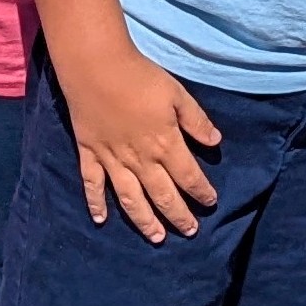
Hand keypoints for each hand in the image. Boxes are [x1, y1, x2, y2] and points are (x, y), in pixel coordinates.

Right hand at [60, 45, 221, 239]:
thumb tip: (215, 143)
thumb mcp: (177, 94)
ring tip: (156, 237)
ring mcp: (112, 160)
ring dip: (144, 221)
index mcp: (165, 144)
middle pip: (162, 195)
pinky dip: (95, 204)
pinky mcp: (89, 154)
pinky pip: (93, 185)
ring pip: (131, 199)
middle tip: (189, 231)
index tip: (211, 203)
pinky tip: (101, 219)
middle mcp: (140, 159)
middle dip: (178, 215)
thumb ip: (196, 121)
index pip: (188, 176)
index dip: (201, 192)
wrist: (97, 68)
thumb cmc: (141, 77)